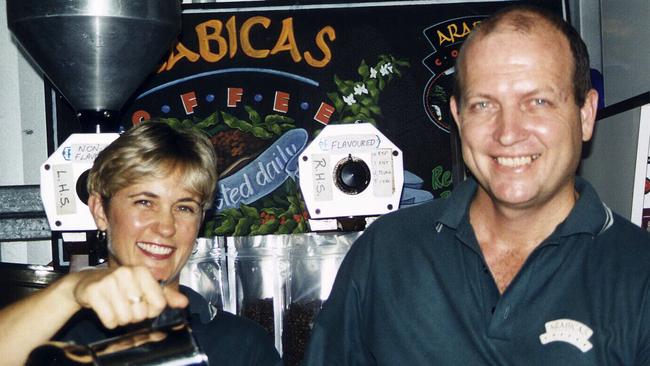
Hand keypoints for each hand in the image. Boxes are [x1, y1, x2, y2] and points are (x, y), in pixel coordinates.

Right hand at [72, 266, 188, 328]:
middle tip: (126, 305)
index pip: (159, 304)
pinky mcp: (94, 291)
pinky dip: (109, 321)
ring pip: (125, 318)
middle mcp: (127, 273)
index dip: (151, 310)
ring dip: (121, 319)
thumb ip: (165, 296)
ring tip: (115, 306)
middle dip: (134, 316)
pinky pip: (110, 320)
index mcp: (143, 271)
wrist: (88, 282)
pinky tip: (105, 309)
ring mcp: (109, 281)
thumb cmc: (120, 286)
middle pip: (142, 313)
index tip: (143, 303)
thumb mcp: (144, 287)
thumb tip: (184, 303)